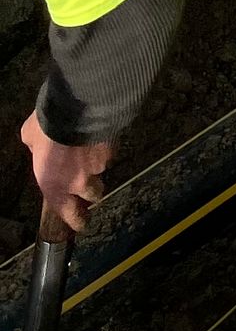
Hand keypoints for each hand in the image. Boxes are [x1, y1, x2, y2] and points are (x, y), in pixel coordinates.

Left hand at [20, 112, 111, 233]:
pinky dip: (105, 146)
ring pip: (103, 172)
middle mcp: (78, 182)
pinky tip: (100, 134)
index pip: (70, 215)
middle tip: (90, 179)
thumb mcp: (30, 137)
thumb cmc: (47, 126)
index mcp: (54, 186)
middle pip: (94, 195)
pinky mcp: (112, 150)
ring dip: (99, 166)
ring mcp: (97, 167)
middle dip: (92, 189)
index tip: (82, 222)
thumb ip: (35, 148)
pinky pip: (110, 152)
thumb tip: (38, 145)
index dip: (78, 221)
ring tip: (94, 151)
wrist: (76, 108)